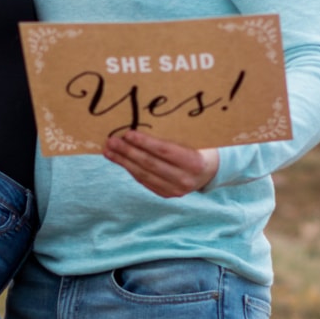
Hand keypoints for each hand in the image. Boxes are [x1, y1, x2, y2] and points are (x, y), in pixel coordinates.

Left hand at [103, 129, 218, 196]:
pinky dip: (131, 169)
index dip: (144, 142)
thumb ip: (172, 135)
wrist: (210, 171)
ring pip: (144, 175)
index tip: (127, 134)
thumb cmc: (199, 147)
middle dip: (128, 152)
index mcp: (193, 162)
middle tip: (111, 141)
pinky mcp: (166, 194)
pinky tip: (120, 160)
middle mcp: (184, 179)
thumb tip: (141, 123)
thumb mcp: (193, 139)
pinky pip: (145, 181)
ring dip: (124, 162)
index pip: (164, 151)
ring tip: (109, 151)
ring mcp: (175, 190)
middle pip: (150, 164)